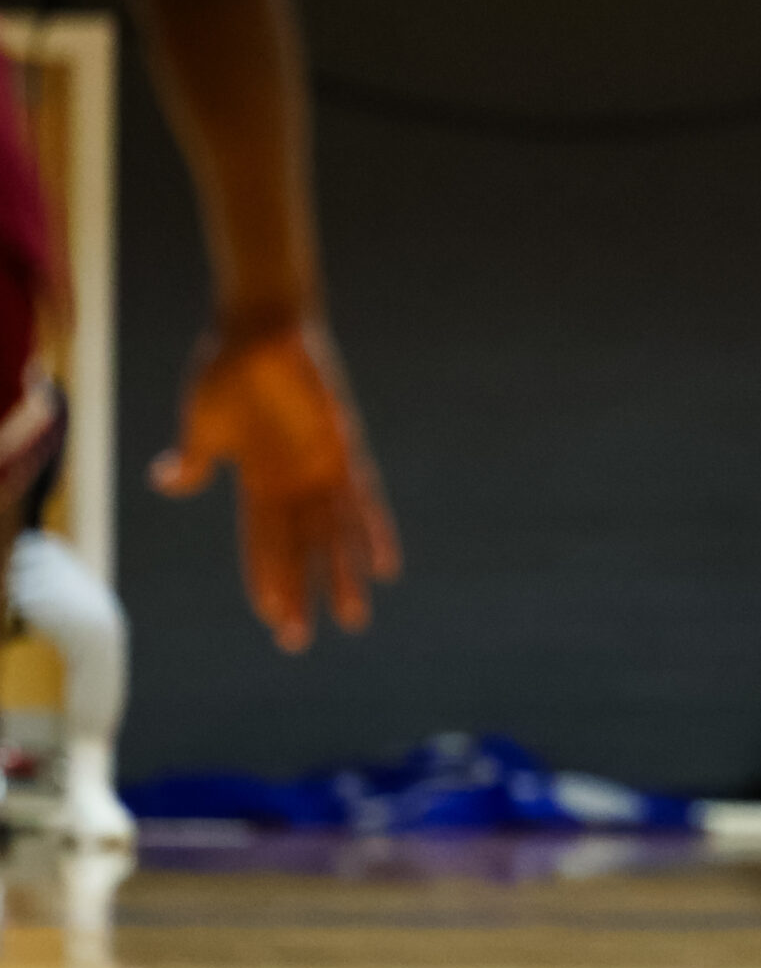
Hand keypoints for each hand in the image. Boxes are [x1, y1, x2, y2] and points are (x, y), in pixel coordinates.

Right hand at [152, 321, 399, 652]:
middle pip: (299, 550)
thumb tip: (168, 484)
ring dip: (342, 575)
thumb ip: (195, 461)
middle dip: (301, 592)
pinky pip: (363, 499)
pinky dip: (372, 532)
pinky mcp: (341, 449)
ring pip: (334, 536)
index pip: (261, 543)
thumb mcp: (203, 424)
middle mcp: (293, 483)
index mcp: (257, 481)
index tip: (270, 619)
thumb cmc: (226, 370)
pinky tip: (385, 565)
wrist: (257, 327)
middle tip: (302, 640)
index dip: (266, 580)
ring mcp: (319, 469)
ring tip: (353, 617)